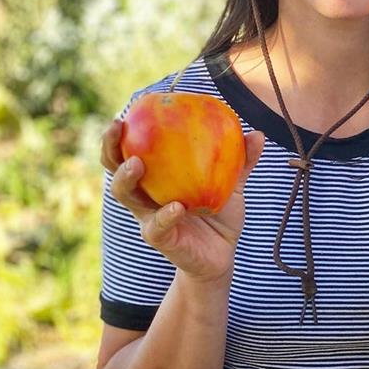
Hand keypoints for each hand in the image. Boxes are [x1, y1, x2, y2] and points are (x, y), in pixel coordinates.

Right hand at [101, 119, 264, 285]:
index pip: (129, 152)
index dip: (120, 135)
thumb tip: (257, 134)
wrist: (222, 254)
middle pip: (115, 170)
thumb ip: (241, 161)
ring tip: (137, 164)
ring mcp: (149, 218)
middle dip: (110, 148)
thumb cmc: (220, 214)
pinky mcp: (161, 239)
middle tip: (117, 127)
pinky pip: (158, 226)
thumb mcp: (232, 185)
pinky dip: (166, 215)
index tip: (123, 114)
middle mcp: (146, 196)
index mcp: (157, 179)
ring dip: (127, 178)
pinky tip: (177, 206)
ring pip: (126, 197)